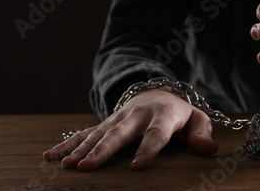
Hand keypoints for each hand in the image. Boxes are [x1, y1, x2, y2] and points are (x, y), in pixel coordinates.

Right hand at [43, 89, 217, 170]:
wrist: (157, 92)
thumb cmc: (179, 114)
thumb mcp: (197, 120)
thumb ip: (202, 133)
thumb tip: (208, 149)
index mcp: (163, 115)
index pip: (156, 134)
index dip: (147, 150)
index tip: (136, 167)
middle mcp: (137, 115)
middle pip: (119, 133)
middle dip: (103, 150)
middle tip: (87, 167)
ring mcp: (119, 118)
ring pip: (98, 133)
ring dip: (81, 148)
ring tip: (66, 165)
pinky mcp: (106, 122)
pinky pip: (85, 132)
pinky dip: (68, 143)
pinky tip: (51, 156)